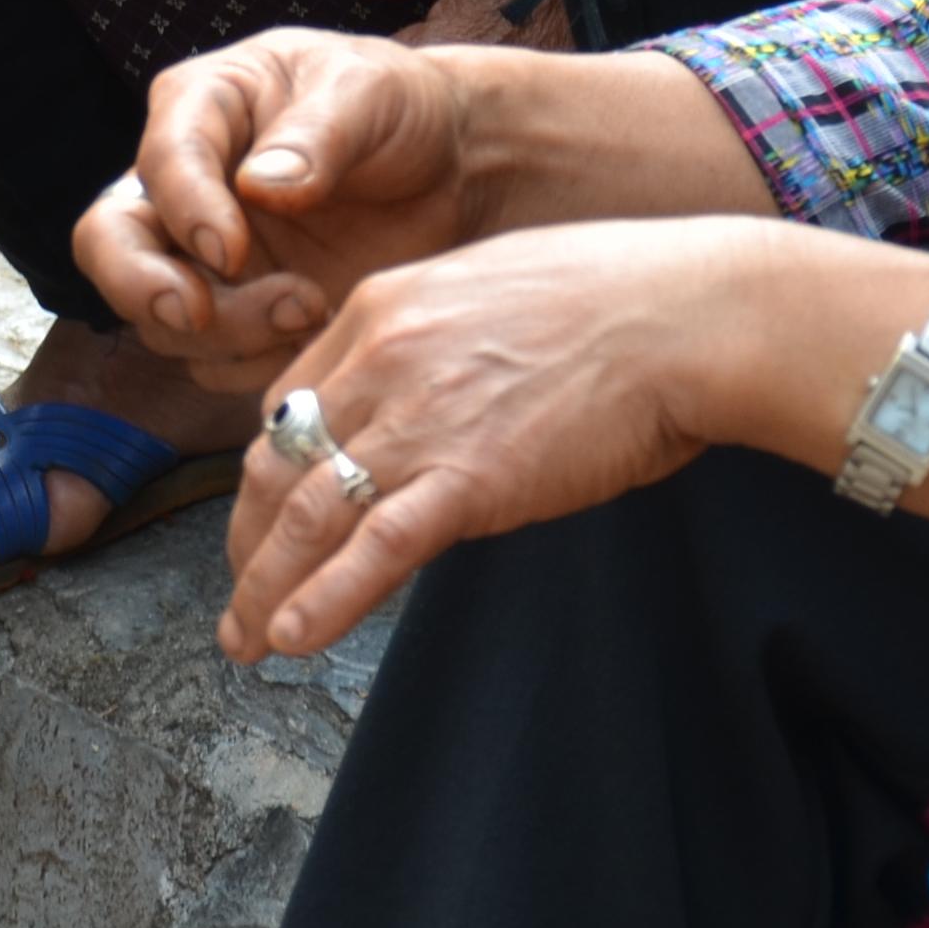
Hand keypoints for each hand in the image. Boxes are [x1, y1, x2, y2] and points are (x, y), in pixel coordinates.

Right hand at [74, 30, 490, 388]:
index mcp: (203, 106)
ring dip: (227, 331)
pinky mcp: (238, 314)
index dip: (185, 210)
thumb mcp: (369, 93)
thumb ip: (318, 134)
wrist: (453, 173)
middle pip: (109, 244)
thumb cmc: (401, 108)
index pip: (160, 160)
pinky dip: (257, 361)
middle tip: (196, 316)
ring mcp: (204, 258)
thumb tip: (261, 187)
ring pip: (162, 318)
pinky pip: (213, 361)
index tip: (232, 250)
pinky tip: (318, 324)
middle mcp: (185, 186)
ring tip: (311, 305)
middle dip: (140, 286)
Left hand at [216, 219, 744, 660]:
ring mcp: (422, 419)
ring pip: (307, 515)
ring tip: (247, 638)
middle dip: (248, 540)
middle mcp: (383, 358)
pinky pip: (374, 550)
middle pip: (279, 464)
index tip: (268, 513)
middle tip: (239, 592)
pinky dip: (323, 601)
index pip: (290, 401)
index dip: (271, 470)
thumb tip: (429, 393)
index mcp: (384, 306)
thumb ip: (437, 340)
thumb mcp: (492, 288)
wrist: (689, 314)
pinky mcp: (470, 478)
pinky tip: (293, 638)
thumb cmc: (620, 298)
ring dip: (264, 589)